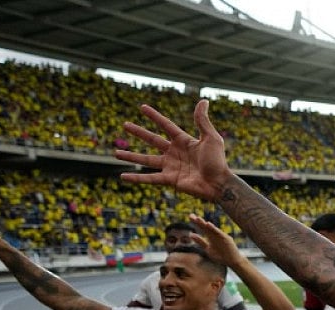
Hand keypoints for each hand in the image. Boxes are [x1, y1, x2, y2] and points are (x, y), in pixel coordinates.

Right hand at [116, 100, 232, 201]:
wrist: (219, 184)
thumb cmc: (217, 161)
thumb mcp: (211, 138)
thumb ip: (202, 121)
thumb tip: (203, 100)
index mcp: (184, 141)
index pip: (166, 125)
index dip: (154, 117)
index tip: (142, 108)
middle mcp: (175, 153)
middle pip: (153, 140)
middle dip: (139, 133)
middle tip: (125, 125)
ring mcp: (171, 166)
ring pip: (146, 160)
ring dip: (131, 156)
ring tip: (116, 153)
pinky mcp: (169, 180)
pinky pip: (149, 178)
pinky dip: (136, 178)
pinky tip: (122, 177)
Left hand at [187, 214, 241, 266]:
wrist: (232, 261)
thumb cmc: (220, 256)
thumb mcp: (207, 249)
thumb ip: (200, 242)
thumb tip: (191, 234)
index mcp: (210, 237)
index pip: (202, 228)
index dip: (196, 222)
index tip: (190, 216)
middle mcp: (215, 235)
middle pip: (206, 227)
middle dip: (199, 222)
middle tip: (191, 215)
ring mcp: (221, 236)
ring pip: (211, 229)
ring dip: (205, 224)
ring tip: (198, 219)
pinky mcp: (226, 239)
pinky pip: (219, 233)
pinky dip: (214, 229)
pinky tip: (208, 224)